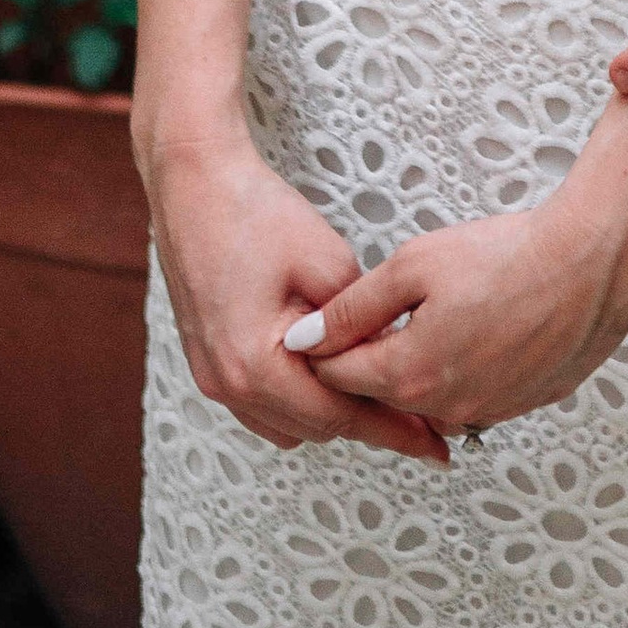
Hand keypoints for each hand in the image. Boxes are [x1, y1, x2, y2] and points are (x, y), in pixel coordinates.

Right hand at [139, 112, 449, 463]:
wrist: (194, 182)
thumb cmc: (255, 212)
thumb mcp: (328, 260)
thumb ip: (363, 321)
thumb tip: (393, 353)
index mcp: (255, 366)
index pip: (339, 417)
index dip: (393, 431)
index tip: (433, 445)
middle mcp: (228, 384)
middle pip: (313, 428)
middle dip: (367, 423)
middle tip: (419, 417)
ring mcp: (212, 376)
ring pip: (287, 423)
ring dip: (331, 414)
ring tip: (380, 393)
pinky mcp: (208, 361)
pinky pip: (263, 404)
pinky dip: (299, 399)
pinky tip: (330, 375)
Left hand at [288, 186, 627, 434]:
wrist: (592, 262)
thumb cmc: (509, 255)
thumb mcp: (413, 264)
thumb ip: (352, 307)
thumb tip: (303, 339)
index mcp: (409, 375)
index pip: (338, 378)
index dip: (325, 346)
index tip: (327, 319)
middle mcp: (444, 409)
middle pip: (381, 394)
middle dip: (371, 359)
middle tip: (386, 310)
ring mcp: (487, 413)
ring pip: (428, 401)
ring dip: (419, 369)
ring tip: (439, 314)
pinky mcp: (521, 405)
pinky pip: (472, 399)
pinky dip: (463, 372)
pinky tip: (479, 329)